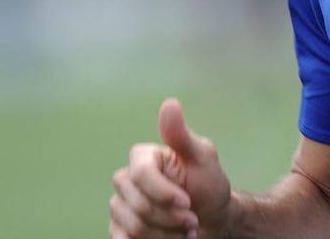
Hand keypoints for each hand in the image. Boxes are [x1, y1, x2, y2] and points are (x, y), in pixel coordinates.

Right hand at [110, 98, 232, 238]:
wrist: (211, 219)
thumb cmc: (208, 185)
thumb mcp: (202, 158)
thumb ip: (181, 136)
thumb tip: (169, 103)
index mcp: (143, 158)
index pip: (141, 174)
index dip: (164, 193)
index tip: (188, 202)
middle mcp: (126, 179)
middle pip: (138, 205)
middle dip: (171, 218)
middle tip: (192, 220)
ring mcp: (120, 205)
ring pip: (133, 227)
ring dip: (166, 233)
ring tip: (185, 229)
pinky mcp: (118, 228)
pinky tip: (169, 238)